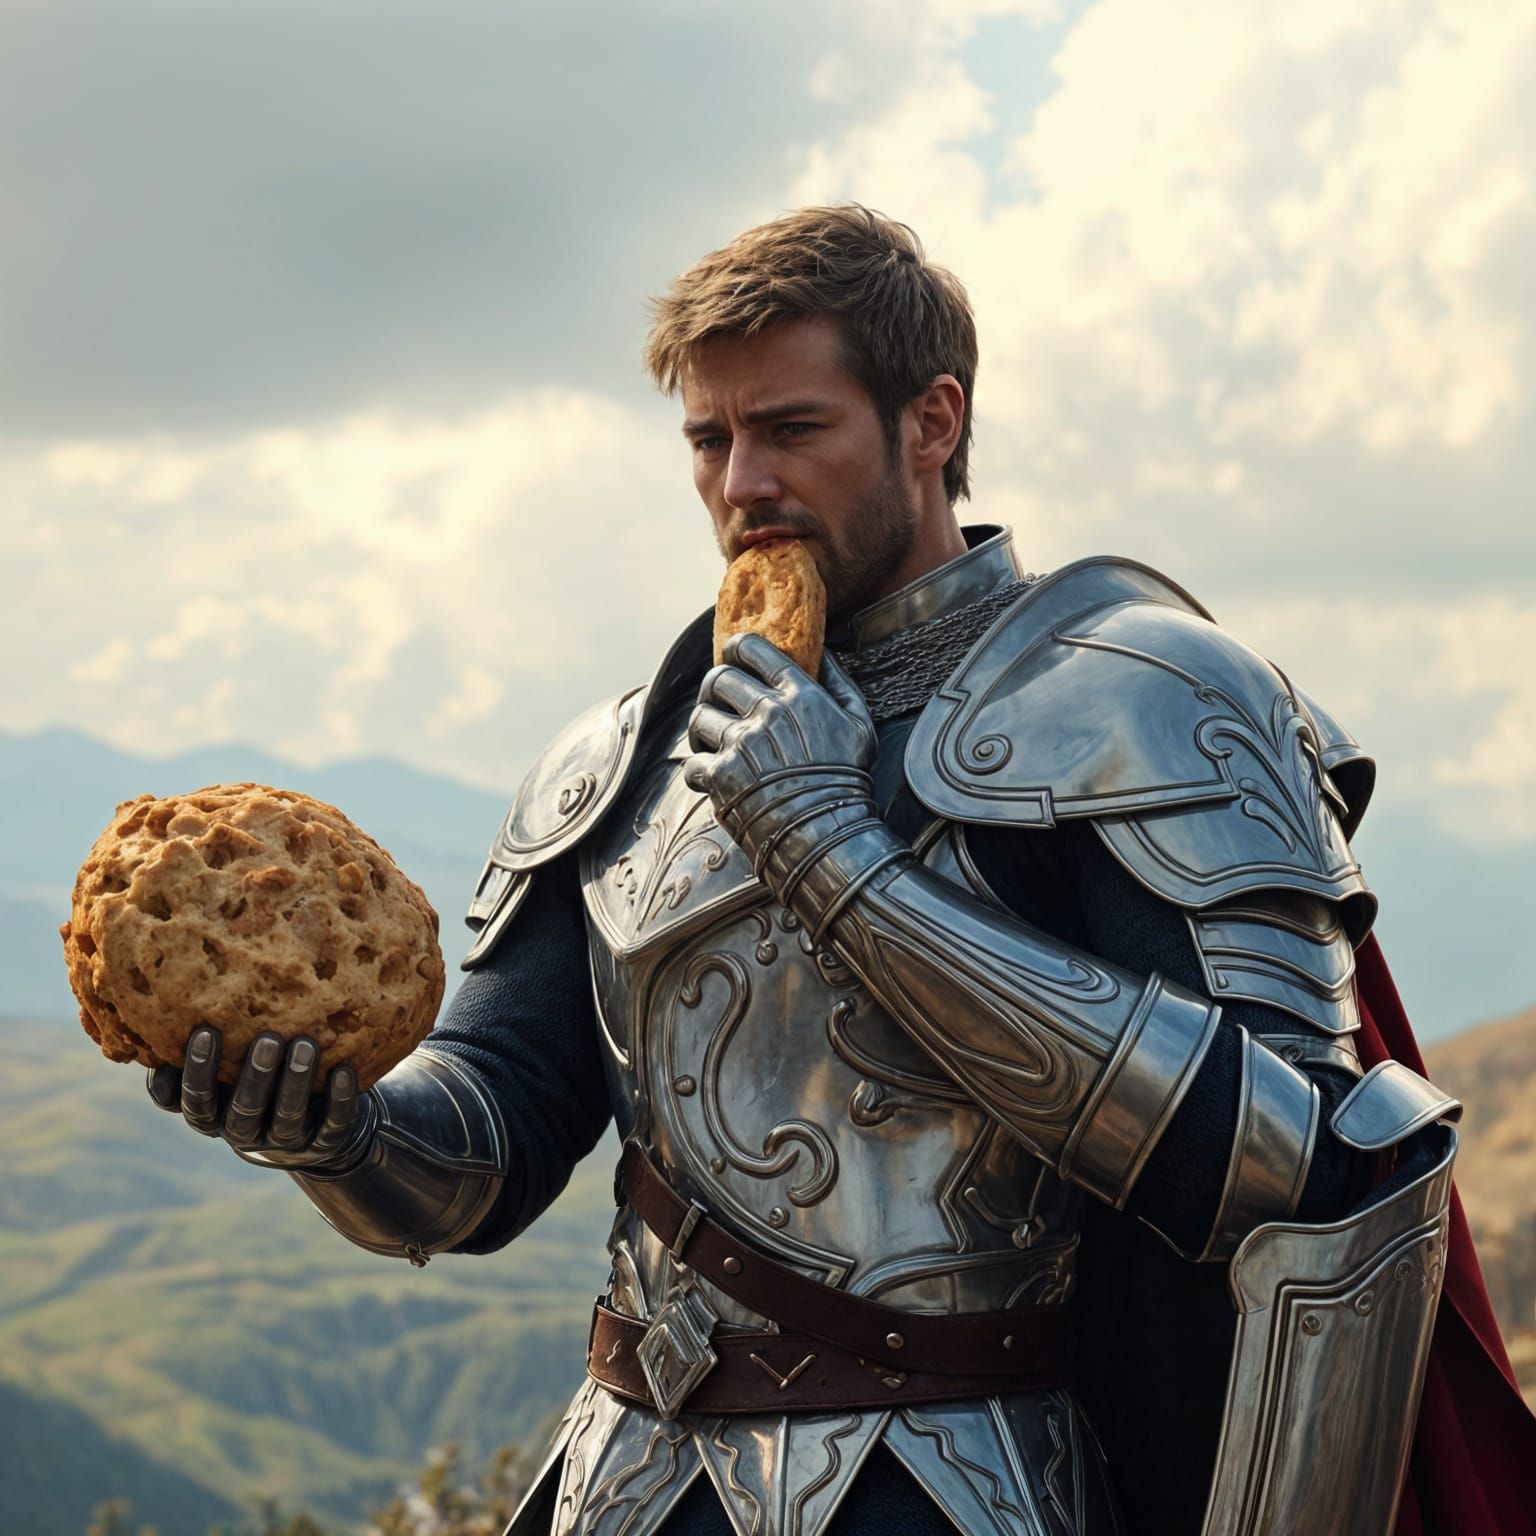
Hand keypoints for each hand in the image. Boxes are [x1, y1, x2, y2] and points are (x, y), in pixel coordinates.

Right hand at [147, 1026, 368, 1168]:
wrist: (306, 1128)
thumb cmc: (254, 1081)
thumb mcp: (226, 1069)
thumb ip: (212, 1044)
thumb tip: (184, 996)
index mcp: (214, 1115)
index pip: (194, 1102)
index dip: (195, 1072)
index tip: (204, 1031)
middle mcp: (244, 1133)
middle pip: (243, 1112)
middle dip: (255, 1076)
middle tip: (267, 1039)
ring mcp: (284, 1142)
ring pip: (287, 1118)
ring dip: (295, 1083)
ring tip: (305, 1044)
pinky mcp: (323, 1144)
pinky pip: (332, 1126)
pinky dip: (339, 1100)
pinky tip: (344, 1071)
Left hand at [686, 634, 894, 916]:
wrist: (830, 833)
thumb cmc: (847, 782)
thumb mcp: (860, 725)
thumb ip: (841, 684)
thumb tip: (823, 654)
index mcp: (799, 695)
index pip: (752, 649)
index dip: (735, 648)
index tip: (732, 658)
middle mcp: (767, 713)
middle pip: (718, 679)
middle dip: (713, 690)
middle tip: (718, 705)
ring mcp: (742, 744)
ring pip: (699, 717)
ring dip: (703, 732)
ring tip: (713, 745)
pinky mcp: (722, 776)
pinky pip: (693, 763)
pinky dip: (698, 772)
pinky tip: (712, 780)